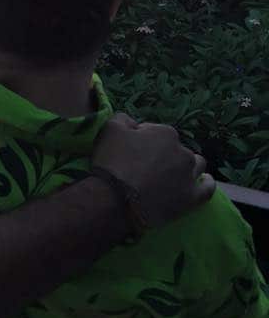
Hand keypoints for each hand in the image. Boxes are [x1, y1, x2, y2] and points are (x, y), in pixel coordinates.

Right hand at [91, 113, 214, 228]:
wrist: (114, 198)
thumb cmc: (111, 161)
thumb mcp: (110, 128)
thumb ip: (124, 118)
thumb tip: (133, 122)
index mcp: (165, 133)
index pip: (155, 132)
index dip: (142, 140)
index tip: (131, 151)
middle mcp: (183, 151)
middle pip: (175, 149)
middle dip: (163, 154)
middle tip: (144, 165)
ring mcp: (189, 175)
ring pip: (195, 165)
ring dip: (185, 166)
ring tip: (170, 174)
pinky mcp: (192, 197)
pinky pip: (207, 188)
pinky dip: (206, 183)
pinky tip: (203, 181)